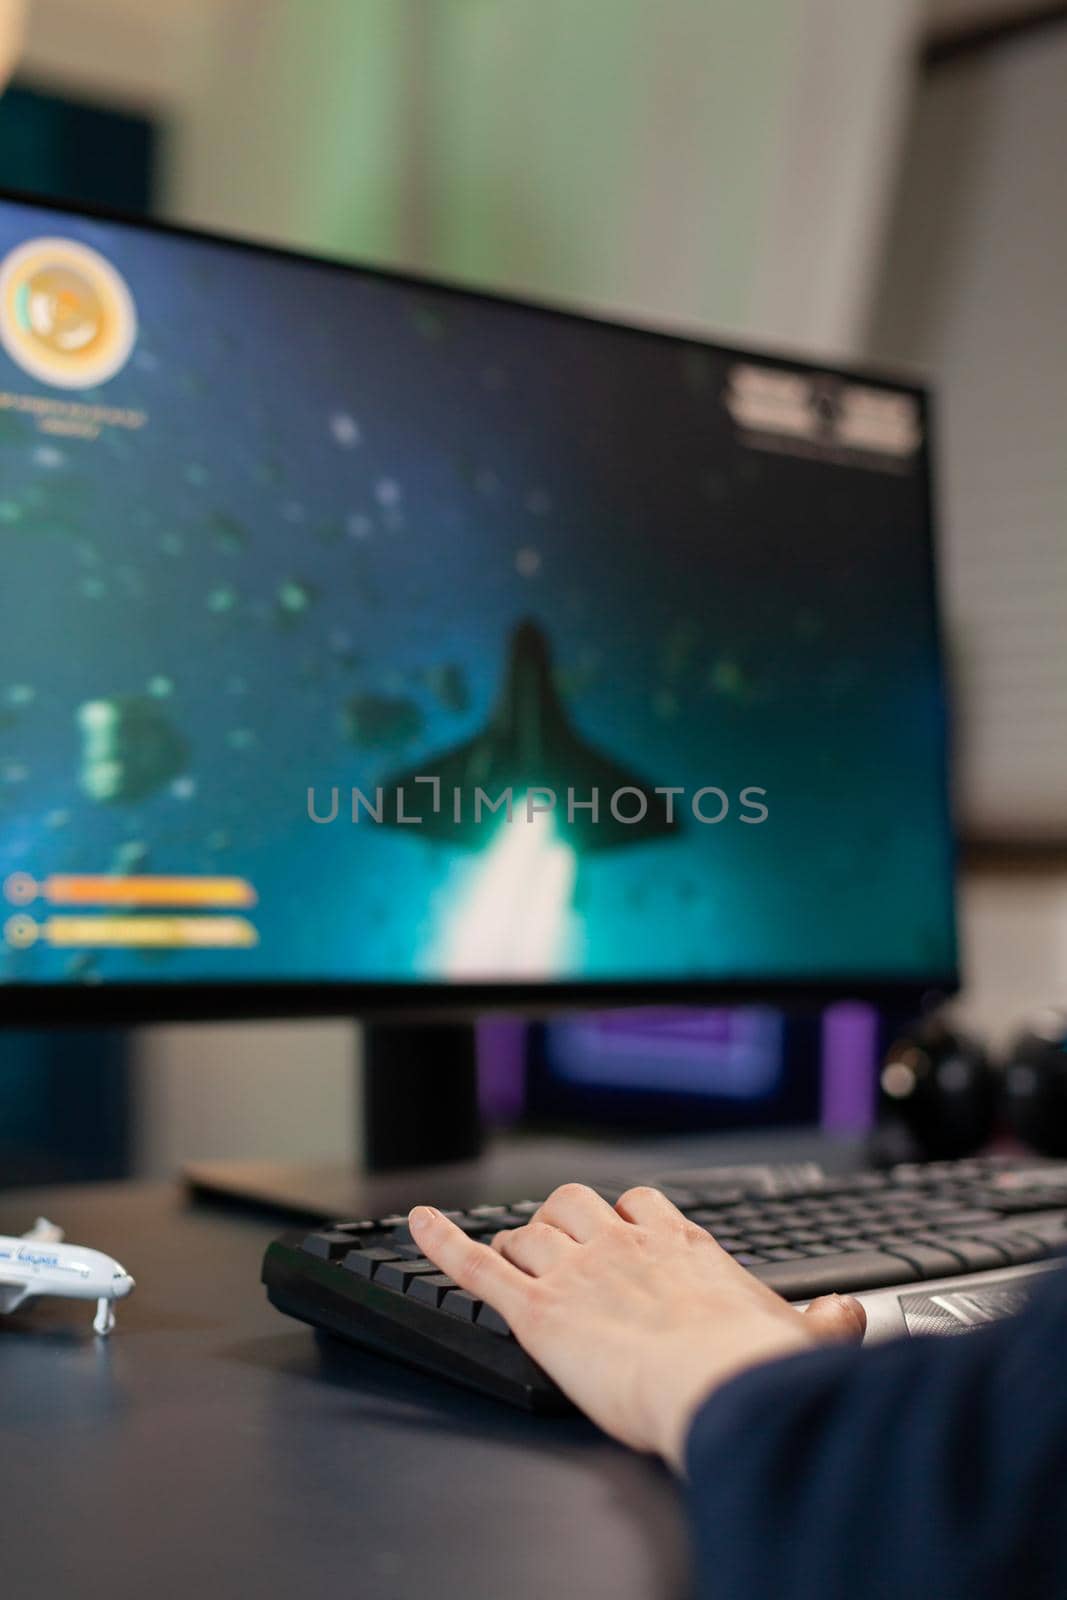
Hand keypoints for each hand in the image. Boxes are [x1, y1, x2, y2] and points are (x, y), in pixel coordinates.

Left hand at [409, 1184, 864, 1469]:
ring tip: (512, 1260)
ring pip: (528, 1232)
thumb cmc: (759, 1369)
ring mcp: (575, 1272)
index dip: (625, 1216)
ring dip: (517, 1243)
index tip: (622, 1230)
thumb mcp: (801, 1339)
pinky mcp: (537, 1310)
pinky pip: (476, 1265)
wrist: (719, 1390)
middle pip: (575, 1204)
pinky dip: (441, 1241)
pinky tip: (417, 1222)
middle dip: (563, 1220)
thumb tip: (849, 1319)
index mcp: (680, 1248)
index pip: (642, 1205)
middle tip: (560, 1248)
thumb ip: (823, 1324)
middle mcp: (623, 1246)